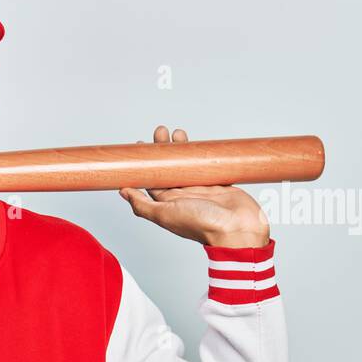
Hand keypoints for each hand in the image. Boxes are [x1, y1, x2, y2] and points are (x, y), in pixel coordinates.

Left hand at [118, 126, 269, 247]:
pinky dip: (202, 154)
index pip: (151, 179)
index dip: (146, 163)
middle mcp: (182, 196)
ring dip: (181, 149)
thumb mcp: (164, 215)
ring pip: (187, 164)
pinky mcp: (218, 183)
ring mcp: (200, 189)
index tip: (141, 146)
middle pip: (168, 168)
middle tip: (160, 132)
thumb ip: (143, 205)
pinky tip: (198, 144)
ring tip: (177, 134)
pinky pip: (207, 166)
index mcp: (167, 203)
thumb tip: (123, 192)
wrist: (237, 229)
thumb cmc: (202, 225)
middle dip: (163, 149)